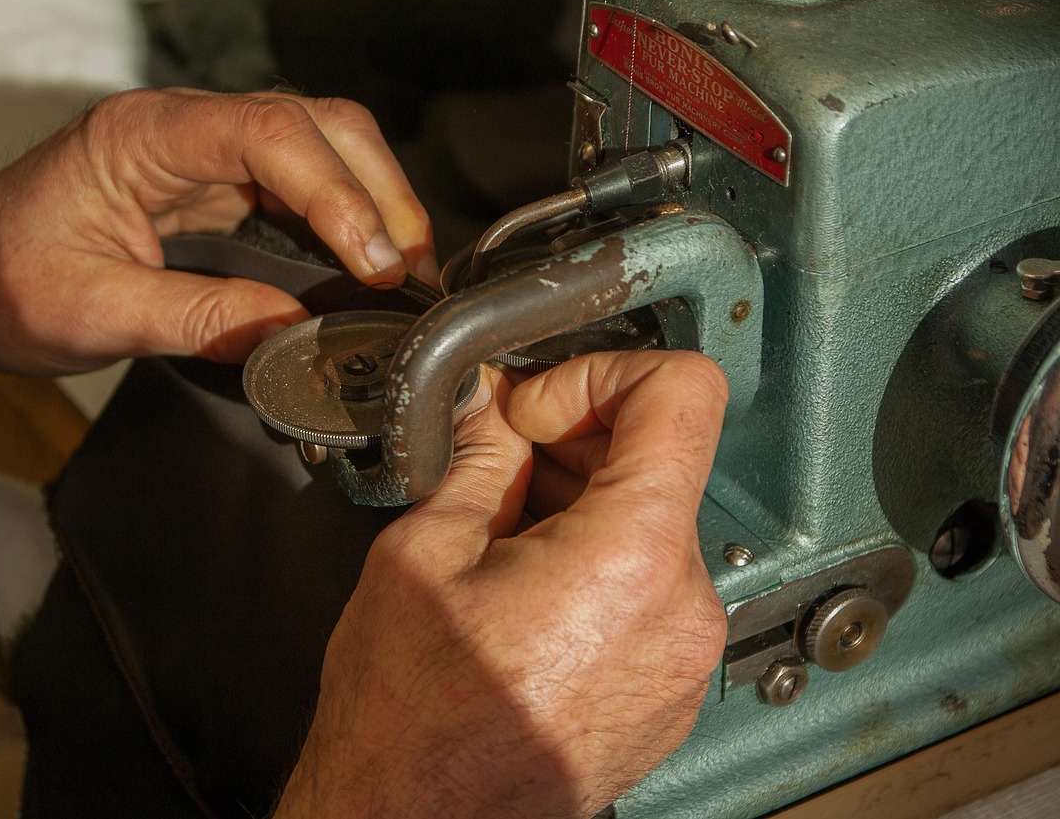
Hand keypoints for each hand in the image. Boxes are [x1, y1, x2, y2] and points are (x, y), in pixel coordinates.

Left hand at [0, 89, 435, 432]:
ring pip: (319, 145)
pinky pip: (300, 184)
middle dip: (376, 188)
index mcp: (141, 136)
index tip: (373, 259)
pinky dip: (346, 218)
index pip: (268, 133)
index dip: (335, 192)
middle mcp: (181, 128)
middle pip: (314, 123)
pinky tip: (367, 260)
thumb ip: (198, 319)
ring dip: (372, 199)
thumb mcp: (93, 315)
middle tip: (409, 268)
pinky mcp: (213, 187)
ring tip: (404, 269)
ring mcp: (201, 154)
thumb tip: (294, 332)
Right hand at [276, 350, 728, 818]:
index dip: (603, 374)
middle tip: (504, 457)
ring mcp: (684, 655)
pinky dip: (600, 559)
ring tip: (503, 528)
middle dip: (580, 437)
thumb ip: (478, 457)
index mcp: (632, 558)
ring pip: (657, 521)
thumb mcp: (423, 555)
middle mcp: (683, 608)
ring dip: (585, 500)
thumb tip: (491, 407)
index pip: (685, 393)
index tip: (542, 405)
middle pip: (667, 459)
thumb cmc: (412, 724)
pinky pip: (655, 585)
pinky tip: (527, 578)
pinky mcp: (671, 686)